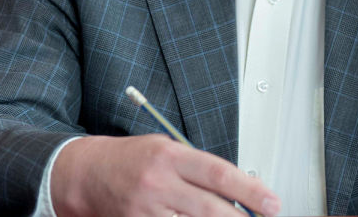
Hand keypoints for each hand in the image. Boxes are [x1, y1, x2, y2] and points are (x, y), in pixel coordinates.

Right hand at [51, 134, 280, 216]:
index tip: (272, 202)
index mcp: (169, 155)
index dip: (251, 190)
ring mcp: (147, 209)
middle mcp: (158, 182)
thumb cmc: (130, 159)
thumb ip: (198, 168)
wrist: (86, 174)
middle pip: (211, 208)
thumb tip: (238, 190)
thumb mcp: (165, 149)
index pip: (219, 174)